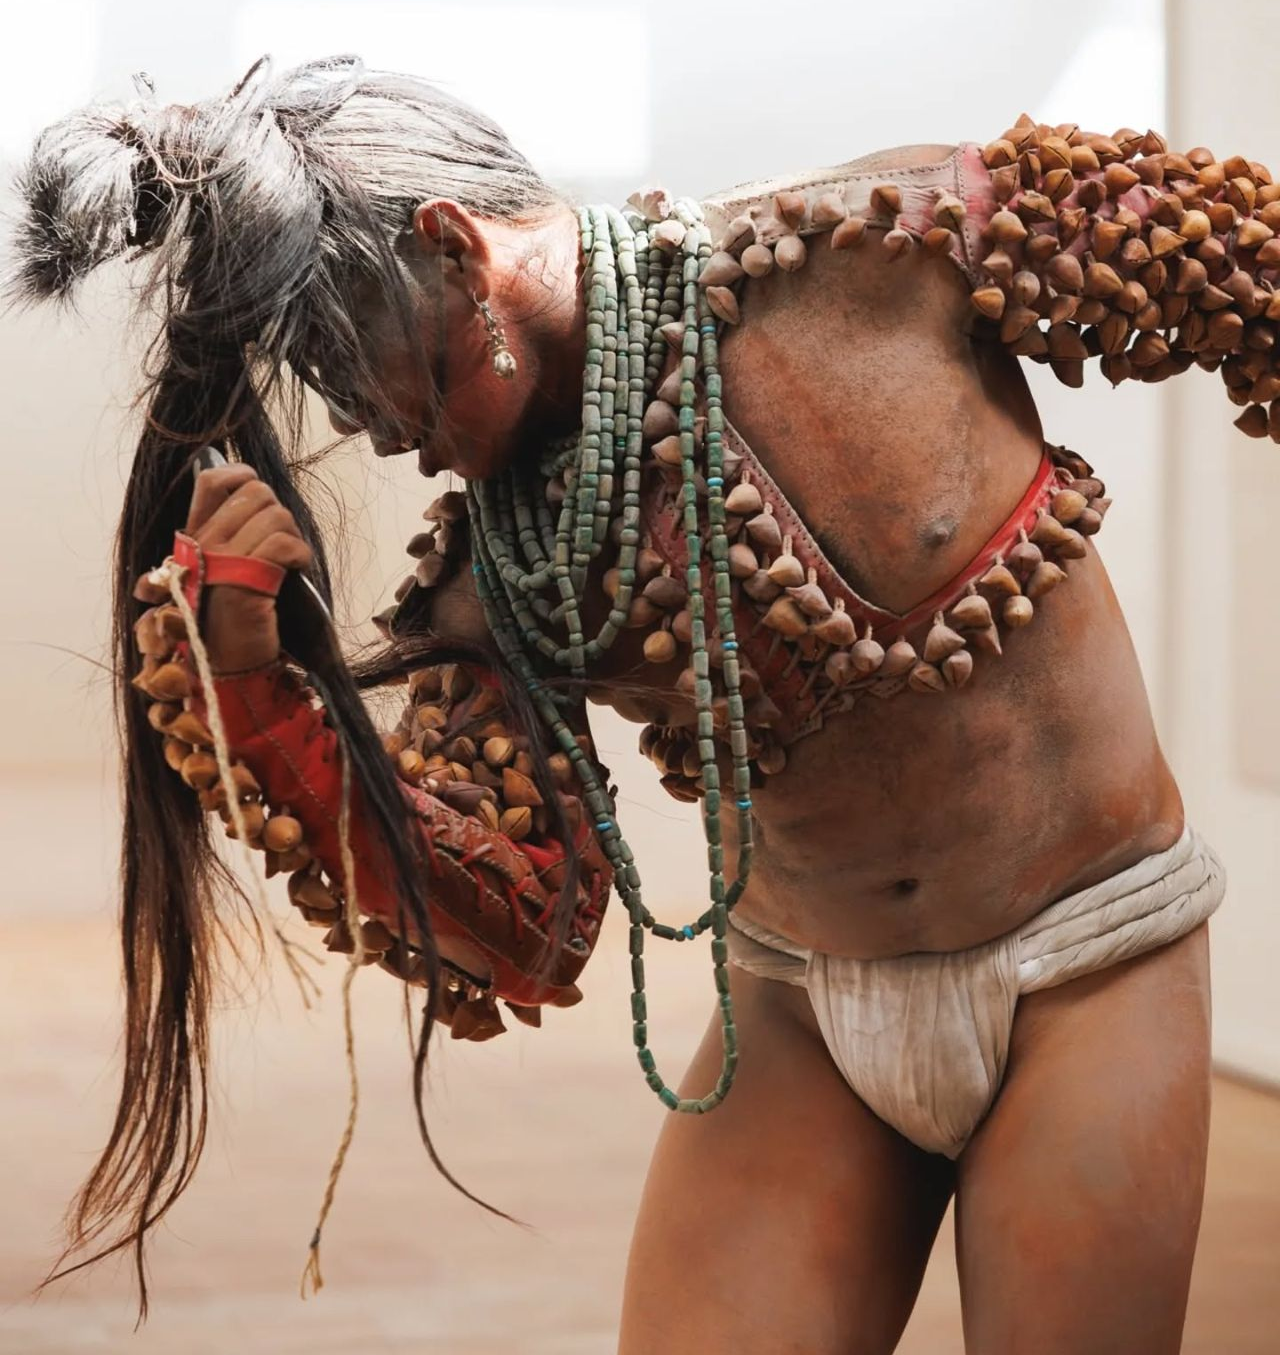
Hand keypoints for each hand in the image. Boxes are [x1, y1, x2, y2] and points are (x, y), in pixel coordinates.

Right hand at [185, 465, 312, 672]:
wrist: (231, 668)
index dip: (242, 476)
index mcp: (195, 538)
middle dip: (280, 514)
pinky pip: (283, 544)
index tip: (260, 499)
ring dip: (293, 537)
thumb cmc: (237, 621)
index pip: (212, 481)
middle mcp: (203, 545)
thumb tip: (257, 497)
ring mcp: (221, 562)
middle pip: (255, 493)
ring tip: (289, 564)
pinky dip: (300, 556)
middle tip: (282, 546)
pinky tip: (295, 572)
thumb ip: (237, 535)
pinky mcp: (245, 582)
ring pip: (275, 515)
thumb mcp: (229, 571)